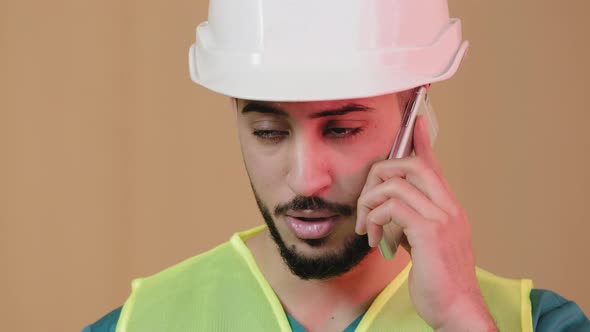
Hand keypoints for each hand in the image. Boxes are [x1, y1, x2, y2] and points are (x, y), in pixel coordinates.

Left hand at [355, 116, 496, 330]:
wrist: (457, 309)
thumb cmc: (438, 281)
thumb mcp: (424, 245)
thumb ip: (410, 223)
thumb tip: (388, 212)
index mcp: (448, 208)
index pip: (433, 165)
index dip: (421, 141)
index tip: (415, 121)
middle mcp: (448, 208)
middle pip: (411, 164)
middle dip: (379, 174)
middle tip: (364, 202)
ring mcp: (442, 218)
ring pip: (396, 183)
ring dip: (369, 203)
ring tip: (364, 228)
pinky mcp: (429, 233)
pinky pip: (392, 207)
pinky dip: (374, 219)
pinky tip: (372, 240)